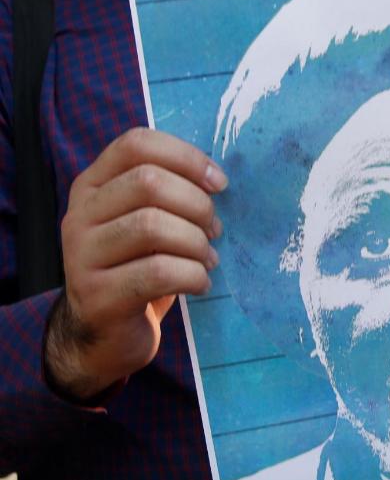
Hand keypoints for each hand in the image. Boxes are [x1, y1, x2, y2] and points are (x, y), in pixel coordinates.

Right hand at [47, 128, 225, 400]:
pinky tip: (200, 284)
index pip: (136, 144)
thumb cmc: (138, 268)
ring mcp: (81, 255)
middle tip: (215, 230)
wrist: (103, 335)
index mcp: (93, 186)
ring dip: (196, 243)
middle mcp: (80, 214)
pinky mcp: (97, 295)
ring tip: (208, 259)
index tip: (219, 183)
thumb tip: (219, 178)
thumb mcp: (146, 223)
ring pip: (152, 226)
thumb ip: (169, 194)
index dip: (186, 157)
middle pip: (148, 182)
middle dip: (197, 204)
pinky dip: (192, 276)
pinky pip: (157, 272)